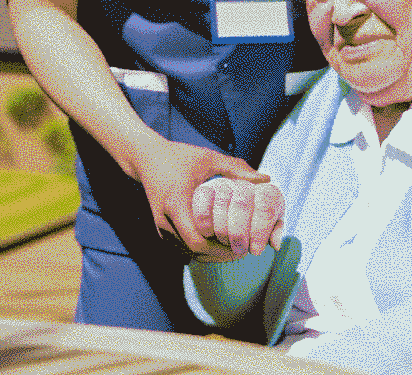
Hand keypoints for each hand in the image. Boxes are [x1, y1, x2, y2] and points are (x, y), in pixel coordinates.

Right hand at [128, 136, 270, 255]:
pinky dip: (200, 250)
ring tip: (233, 248)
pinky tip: (217, 243)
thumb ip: (236, 168)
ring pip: (189, 254)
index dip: (221, 247)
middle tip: (243, 249)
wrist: (145, 158)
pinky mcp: (162, 230)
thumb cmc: (179, 157)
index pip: (198, 240)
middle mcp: (165, 220)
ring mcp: (162, 227)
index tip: (242, 243)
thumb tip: (266, 180)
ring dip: (211, 255)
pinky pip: (183, 249)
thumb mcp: (208, 158)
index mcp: (176, 203)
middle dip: (220, 254)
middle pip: (195, 252)